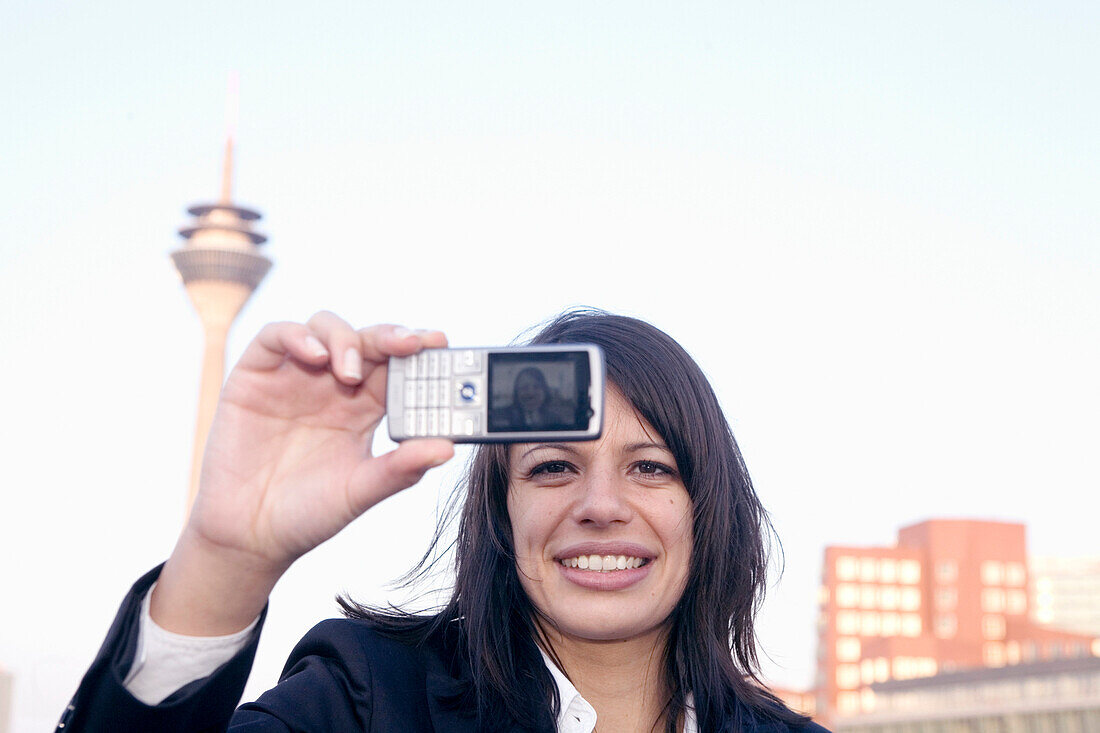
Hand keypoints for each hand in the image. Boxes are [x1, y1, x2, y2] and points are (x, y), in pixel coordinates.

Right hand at [151, 312, 453, 633]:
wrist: (249, 535)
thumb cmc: (308, 514)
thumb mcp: (360, 491)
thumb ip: (400, 469)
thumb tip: (448, 448)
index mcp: (365, 407)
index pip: (397, 366)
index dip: (419, 350)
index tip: (440, 344)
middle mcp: (333, 384)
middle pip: (366, 340)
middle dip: (390, 336)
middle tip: (410, 344)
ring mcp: (295, 375)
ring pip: (326, 328)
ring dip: (345, 340)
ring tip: (350, 372)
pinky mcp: (255, 375)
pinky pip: (275, 336)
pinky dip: (298, 336)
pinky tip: (315, 357)